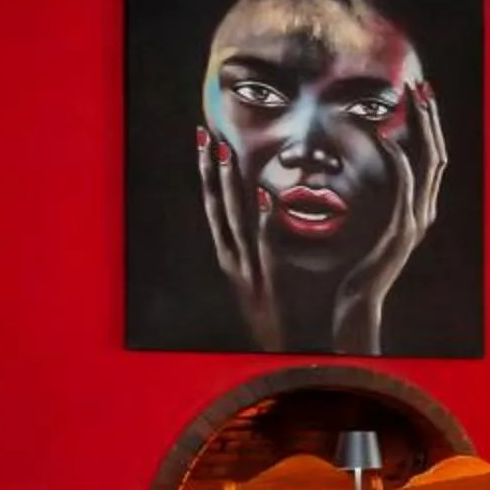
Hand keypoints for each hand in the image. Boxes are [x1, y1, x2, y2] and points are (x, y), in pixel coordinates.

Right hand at [196, 126, 282, 350]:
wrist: (283, 357)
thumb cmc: (278, 319)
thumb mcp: (260, 281)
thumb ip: (260, 250)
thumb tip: (266, 216)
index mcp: (231, 256)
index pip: (215, 206)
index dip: (208, 173)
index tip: (205, 139)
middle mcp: (233, 259)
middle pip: (217, 206)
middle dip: (211, 170)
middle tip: (208, 132)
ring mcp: (247, 269)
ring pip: (234, 219)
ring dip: (230, 184)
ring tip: (227, 151)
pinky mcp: (268, 280)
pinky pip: (265, 245)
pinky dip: (261, 220)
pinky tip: (263, 198)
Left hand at [331, 79, 446, 354]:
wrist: (358, 299)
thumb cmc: (356, 263)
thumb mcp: (370, 224)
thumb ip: (375, 198)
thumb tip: (364, 172)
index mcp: (421, 207)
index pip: (432, 156)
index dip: (429, 125)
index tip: (419, 97)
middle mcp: (426, 209)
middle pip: (436, 152)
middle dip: (429, 117)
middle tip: (419, 85)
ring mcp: (417, 219)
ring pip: (427, 162)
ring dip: (419, 127)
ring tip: (409, 99)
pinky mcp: (401, 227)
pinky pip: (403, 185)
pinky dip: (396, 158)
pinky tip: (383, 137)